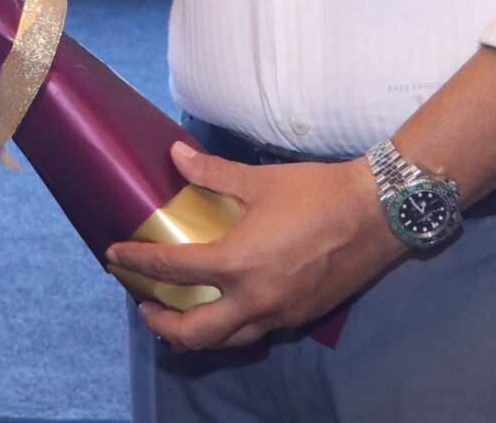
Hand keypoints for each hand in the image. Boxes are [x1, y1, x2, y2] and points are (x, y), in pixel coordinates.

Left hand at [106, 142, 407, 350]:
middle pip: (194, 333)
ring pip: (227, 341)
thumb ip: (212, 172)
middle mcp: (256, 299)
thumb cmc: (318, 192)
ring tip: (179, 315)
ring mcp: (280, 314)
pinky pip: (255, 333)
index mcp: (239, 263)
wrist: (378, 214)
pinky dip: (231, 328)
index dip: (138, 263)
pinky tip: (226, 308)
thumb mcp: (259, 180)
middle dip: (162, 322)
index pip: (173, 270)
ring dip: (195, 335)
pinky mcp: (300, 317)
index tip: (116, 257)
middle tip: (146, 303)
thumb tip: (176, 155)